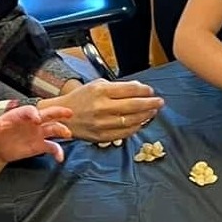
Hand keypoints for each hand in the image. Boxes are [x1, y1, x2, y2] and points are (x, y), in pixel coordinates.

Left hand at [0, 105, 73, 162]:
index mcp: (23, 114)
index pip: (32, 111)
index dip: (34, 114)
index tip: (37, 119)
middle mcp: (34, 121)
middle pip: (49, 114)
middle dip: (59, 113)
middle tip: (68, 113)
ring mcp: (39, 133)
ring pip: (54, 129)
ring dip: (62, 130)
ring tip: (67, 134)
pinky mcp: (41, 145)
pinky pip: (52, 147)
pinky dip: (57, 152)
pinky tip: (60, 158)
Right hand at [47, 80, 164, 142]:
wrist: (61, 117)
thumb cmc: (81, 99)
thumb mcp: (97, 85)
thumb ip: (118, 87)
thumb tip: (140, 88)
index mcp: (100, 91)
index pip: (130, 89)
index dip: (144, 90)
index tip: (151, 91)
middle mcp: (101, 107)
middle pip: (134, 105)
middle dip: (151, 103)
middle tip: (160, 102)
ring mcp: (101, 123)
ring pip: (131, 120)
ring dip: (145, 116)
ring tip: (152, 112)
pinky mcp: (101, 136)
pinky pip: (124, 133)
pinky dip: (135, 128)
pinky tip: (140, 123)